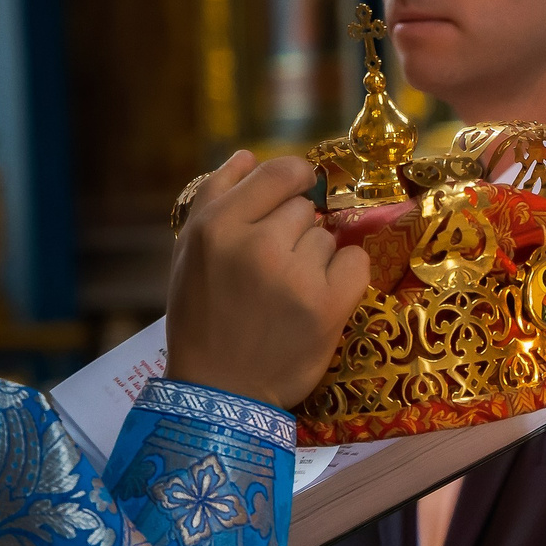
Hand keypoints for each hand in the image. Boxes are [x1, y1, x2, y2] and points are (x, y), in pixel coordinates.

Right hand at [166, 151, 367, 406]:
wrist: (221, 389)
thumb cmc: (201, 318)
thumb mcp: (188, 252)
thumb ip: (216, 197)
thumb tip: (248, 156)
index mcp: (217, 226)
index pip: (280, 172)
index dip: (295, 180)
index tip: (298, 195)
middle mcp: (257, 244)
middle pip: (305, 209)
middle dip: (295, 231)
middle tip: (275, 268)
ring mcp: (296, 275)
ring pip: (327, 238)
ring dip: (316, 258)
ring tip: (289, 291)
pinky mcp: (329, 304)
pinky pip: (356, 262)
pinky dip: (346, 276)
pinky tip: (322, 297)